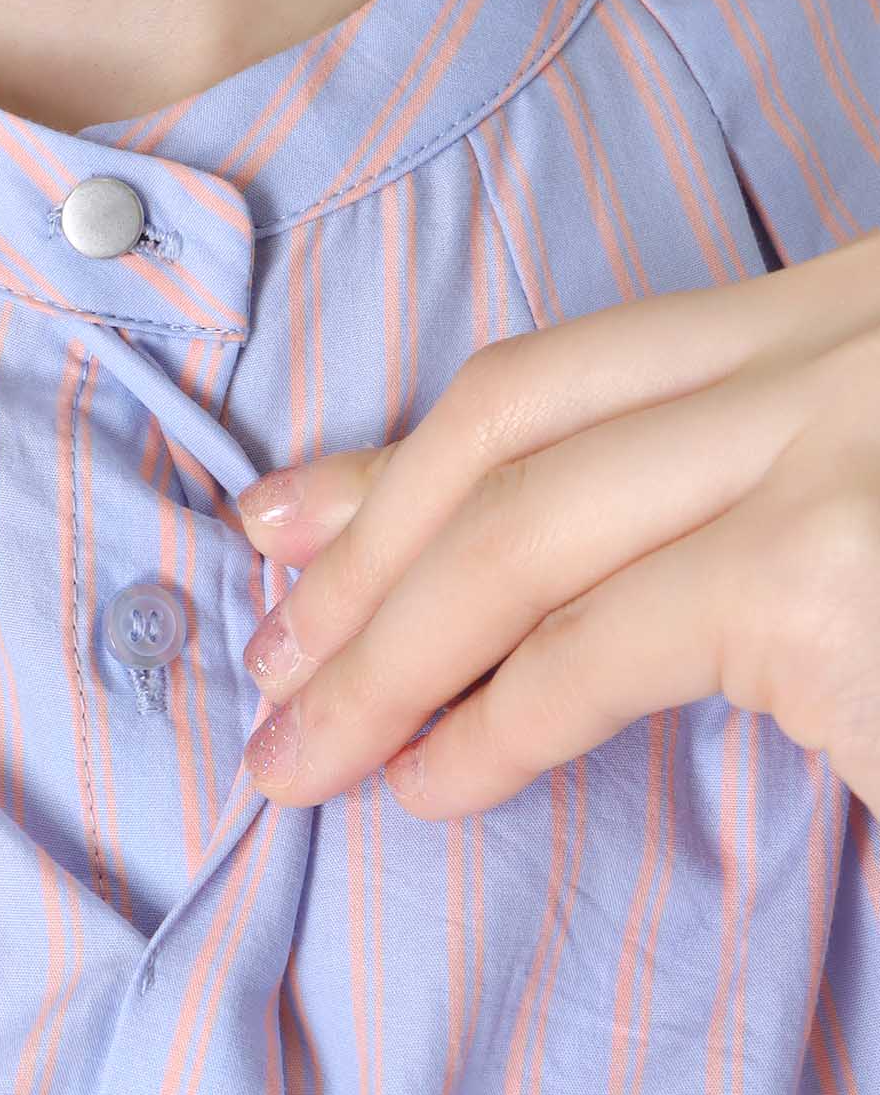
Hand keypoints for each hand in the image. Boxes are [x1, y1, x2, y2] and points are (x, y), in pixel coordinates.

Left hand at [234, 227, 879, 819]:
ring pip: (520, 535)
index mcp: (829, 309)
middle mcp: (829, 340)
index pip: (559, 376)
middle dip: (360, 559)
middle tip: (272, 656)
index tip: (283, 521)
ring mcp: (828, 440)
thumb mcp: (840, 497)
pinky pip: (588, 655)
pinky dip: (487, 732)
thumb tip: (488, 573)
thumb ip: (690, 494)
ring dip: (384, 658)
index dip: (397, 462)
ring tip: (309, 748)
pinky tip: (431, 785)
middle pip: (511, 433)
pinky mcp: (824, 576)